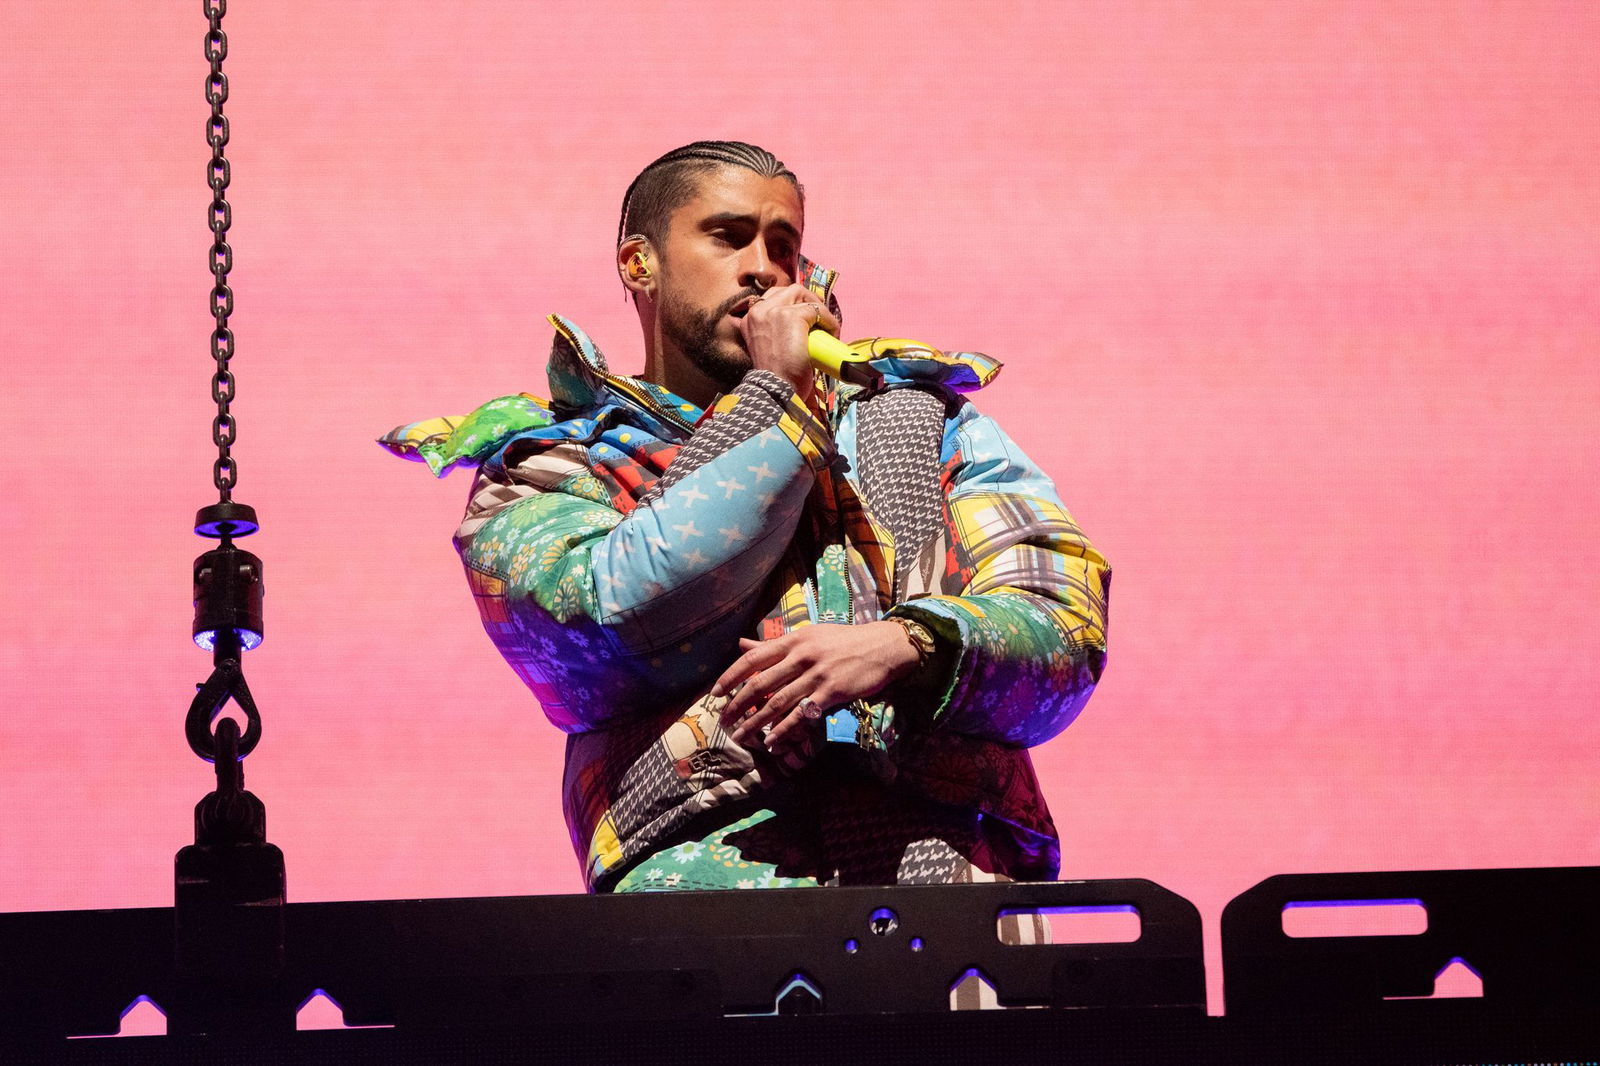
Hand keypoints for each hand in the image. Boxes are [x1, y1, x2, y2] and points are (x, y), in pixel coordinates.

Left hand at [711, 621, 919, 751]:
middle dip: (737, 705)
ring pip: (778, 702)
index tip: (714, 693)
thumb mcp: (807, 636)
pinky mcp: (832, 692)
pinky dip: (784, 729)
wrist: (883, 647)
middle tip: (723, 721)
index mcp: (793, 640)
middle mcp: (801, 656)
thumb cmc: (843, 641)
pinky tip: (772, 741)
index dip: (730, 676)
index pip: (753, 658)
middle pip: (761, 683)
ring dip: (756, 723)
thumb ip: (774, 645)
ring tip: (741, 737)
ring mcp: (817, 674)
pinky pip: (802, 714)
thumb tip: (742, 645)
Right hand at [737, 284, 839, 403]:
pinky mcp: (790, 316)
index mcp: (749, 319)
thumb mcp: (769, 348)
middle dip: (806, 300)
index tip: (807, 316)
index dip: (792, 304)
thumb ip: (775, 332)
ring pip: (801, 294)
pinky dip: (828, 320)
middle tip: (819, 318)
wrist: (777, 390)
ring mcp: (773, 311)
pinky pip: (816, 310)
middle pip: (787, 290)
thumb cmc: (776, 377)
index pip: (772, 298)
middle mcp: (757, 311)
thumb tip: (801, 326)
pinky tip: (832, 333)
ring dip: (818, 308)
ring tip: (826, 325)